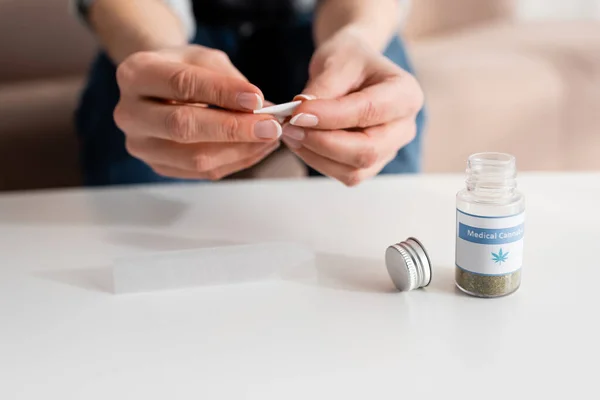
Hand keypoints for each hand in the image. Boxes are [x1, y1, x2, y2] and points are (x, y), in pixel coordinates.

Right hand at [114, 46, 281, 179]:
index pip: (182, 84)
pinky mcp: (159, 167)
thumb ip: (228, 80)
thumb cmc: (182, 68)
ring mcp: (142, 145)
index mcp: (136, 74)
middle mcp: (130, 113)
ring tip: (270, 138)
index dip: (222, 93)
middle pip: (183, 127)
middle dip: (233, 129)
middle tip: (270, 126)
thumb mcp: (202, 57)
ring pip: (195, 157)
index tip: (257, 99)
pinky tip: (258, 148)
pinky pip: (203, 172)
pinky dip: (236, 161)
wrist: (159, 88)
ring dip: (240, 150)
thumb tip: (262, 108)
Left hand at [281, 29, 423, 185]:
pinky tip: (301, 142)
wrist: (353, 70)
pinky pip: (345, 174)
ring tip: (291, 132)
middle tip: (289, 127)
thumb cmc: (349, 61)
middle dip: (322, 143)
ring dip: (316, 155)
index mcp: (406, 94)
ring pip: (354, 170)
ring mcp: (389, 150)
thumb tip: (301, 117)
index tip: (297, 113)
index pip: (370, 111)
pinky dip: (318, 161)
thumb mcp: (335, 61)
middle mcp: (404, 127)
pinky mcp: (371, 164)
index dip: (331, 117)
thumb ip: (321, 91)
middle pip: (367, 151)